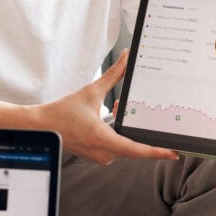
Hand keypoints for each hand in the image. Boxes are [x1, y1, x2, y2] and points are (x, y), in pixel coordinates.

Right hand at [36, 50, 178, 165]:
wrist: (41, 127)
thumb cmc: (61, 112)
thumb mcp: (90, 92)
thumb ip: (112, 76)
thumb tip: (125, 59)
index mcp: (101, 138)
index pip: (136, 150)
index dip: (156, 152)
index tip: (174, 153)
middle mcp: (102, 152)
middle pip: (134, 148)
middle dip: (144, 133)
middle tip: (158, 122)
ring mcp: (99, 157)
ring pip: (125, 147)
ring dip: (129, 131)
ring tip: (122, 110)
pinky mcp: (96, 156)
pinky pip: (116, 148)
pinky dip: (120, 135)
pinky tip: (114, 117)